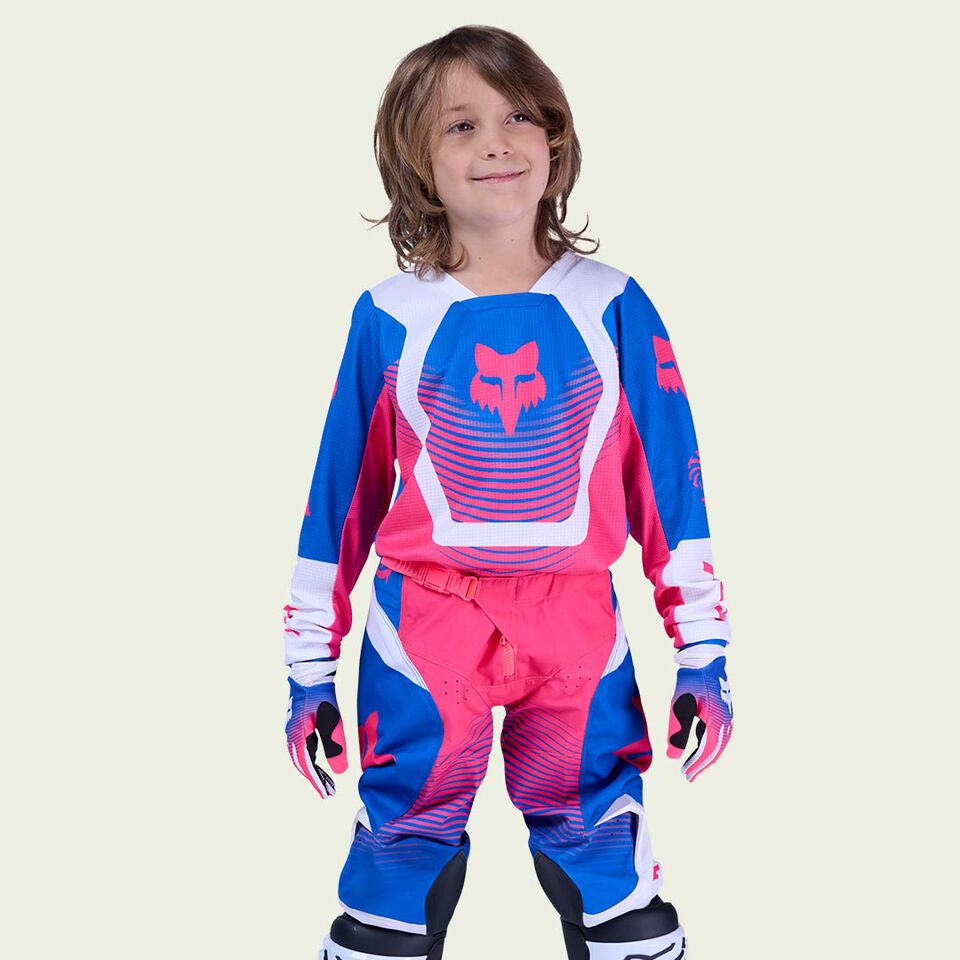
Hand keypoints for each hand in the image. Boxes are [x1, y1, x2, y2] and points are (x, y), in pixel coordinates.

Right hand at [285, 675, 347, 797]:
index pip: (307, 765)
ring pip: (303, 757)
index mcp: (297, 736)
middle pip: (303, 764)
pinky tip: (321, 766)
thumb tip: (341, 771)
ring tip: (328, 783)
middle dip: (316, 780)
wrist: (310, 675)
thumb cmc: (321, 696)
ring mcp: (293, 731)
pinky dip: (312, 760)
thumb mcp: (332, 721)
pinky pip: (304, 749)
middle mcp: (291, 736)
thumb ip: (335, 745)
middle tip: (329, 793)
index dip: (317, 781)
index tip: (326, 795)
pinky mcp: (298, 726)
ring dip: (314, 771)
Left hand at [666, 656, 732, 781]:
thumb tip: (671, 756)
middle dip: (701, 764)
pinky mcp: (724, 711)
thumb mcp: (679, 706)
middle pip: (715, 750)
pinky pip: (717, 733)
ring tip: (691, 765)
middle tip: (688, 776)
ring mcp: (727, 716)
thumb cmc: (690, 681)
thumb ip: (677, 732)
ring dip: (705, 755)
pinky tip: (697, 746)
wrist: (704, 658)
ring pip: (718, 743)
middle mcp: (727, 721)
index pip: (708, 751)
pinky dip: (707, 743)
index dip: (696, 765)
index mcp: (717, 721)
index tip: (685, 775)